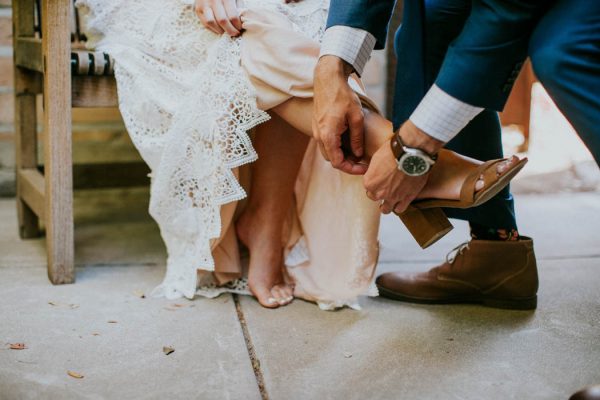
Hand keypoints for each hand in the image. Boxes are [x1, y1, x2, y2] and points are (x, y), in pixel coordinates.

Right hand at [194, 0, 241, 35]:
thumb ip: (239, 7)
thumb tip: (241, 21)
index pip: (233, 16)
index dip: (237, 25)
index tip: (240, 28)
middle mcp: (213, 0)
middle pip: (222, 21)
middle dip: (230, 30)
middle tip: (235, 33)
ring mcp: (204, 4)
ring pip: (211, 23)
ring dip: (220, 30)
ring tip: (226, 31)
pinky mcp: (198, 8)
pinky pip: (205, 23)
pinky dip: (213, 29)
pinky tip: (219, 28)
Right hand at [313, 56, 367, 174]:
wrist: (327, 79)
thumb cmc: (342, 95)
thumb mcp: (356, 117)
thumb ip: (357, 138)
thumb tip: (358, 154)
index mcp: (328, 136)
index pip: (337, 162)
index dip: (351, 169)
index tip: (364, 168)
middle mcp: (319, 136)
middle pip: (332, 159)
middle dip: (347, 164)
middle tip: (362, 162)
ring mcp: (316, 131)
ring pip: (328, 152)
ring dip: (341, 156)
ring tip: (357, 154)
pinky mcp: (317, 126)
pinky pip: (326, 143)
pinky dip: (336, 148)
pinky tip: (348, 144)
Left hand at [363, 120, 443, 213]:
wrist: (411, 152)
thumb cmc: (394, 151)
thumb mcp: (376, 157)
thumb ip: (373, 170)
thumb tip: (374, 171)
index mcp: (369, 182)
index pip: (368, 188)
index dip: (373, 183)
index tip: (378, 181)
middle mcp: (379, 192)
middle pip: (375, 197)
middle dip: (379, 193)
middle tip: (384, 188)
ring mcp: (393, 197)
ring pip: (386, 209)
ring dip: (386, 205)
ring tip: (390, 201)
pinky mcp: (407, 198)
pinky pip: (400, 209)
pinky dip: (399, 207)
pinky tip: (400, 203)